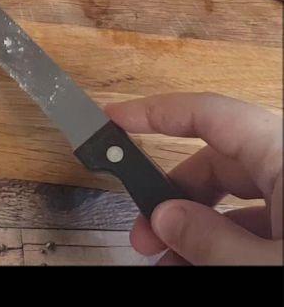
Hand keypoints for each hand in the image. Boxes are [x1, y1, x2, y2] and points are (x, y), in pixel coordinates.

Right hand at [106, 93, 282, 264]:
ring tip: (166, 260)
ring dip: (193, 225)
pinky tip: (196, 263)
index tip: (115, 119)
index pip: (210, 115)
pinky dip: (224, 239)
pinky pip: (259, 219)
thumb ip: (212, 239)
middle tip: (142, 231)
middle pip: (218, 163)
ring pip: (235, 196)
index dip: (156, 113)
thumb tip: (166, 219)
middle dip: (171, 195)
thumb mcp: (263, 264)